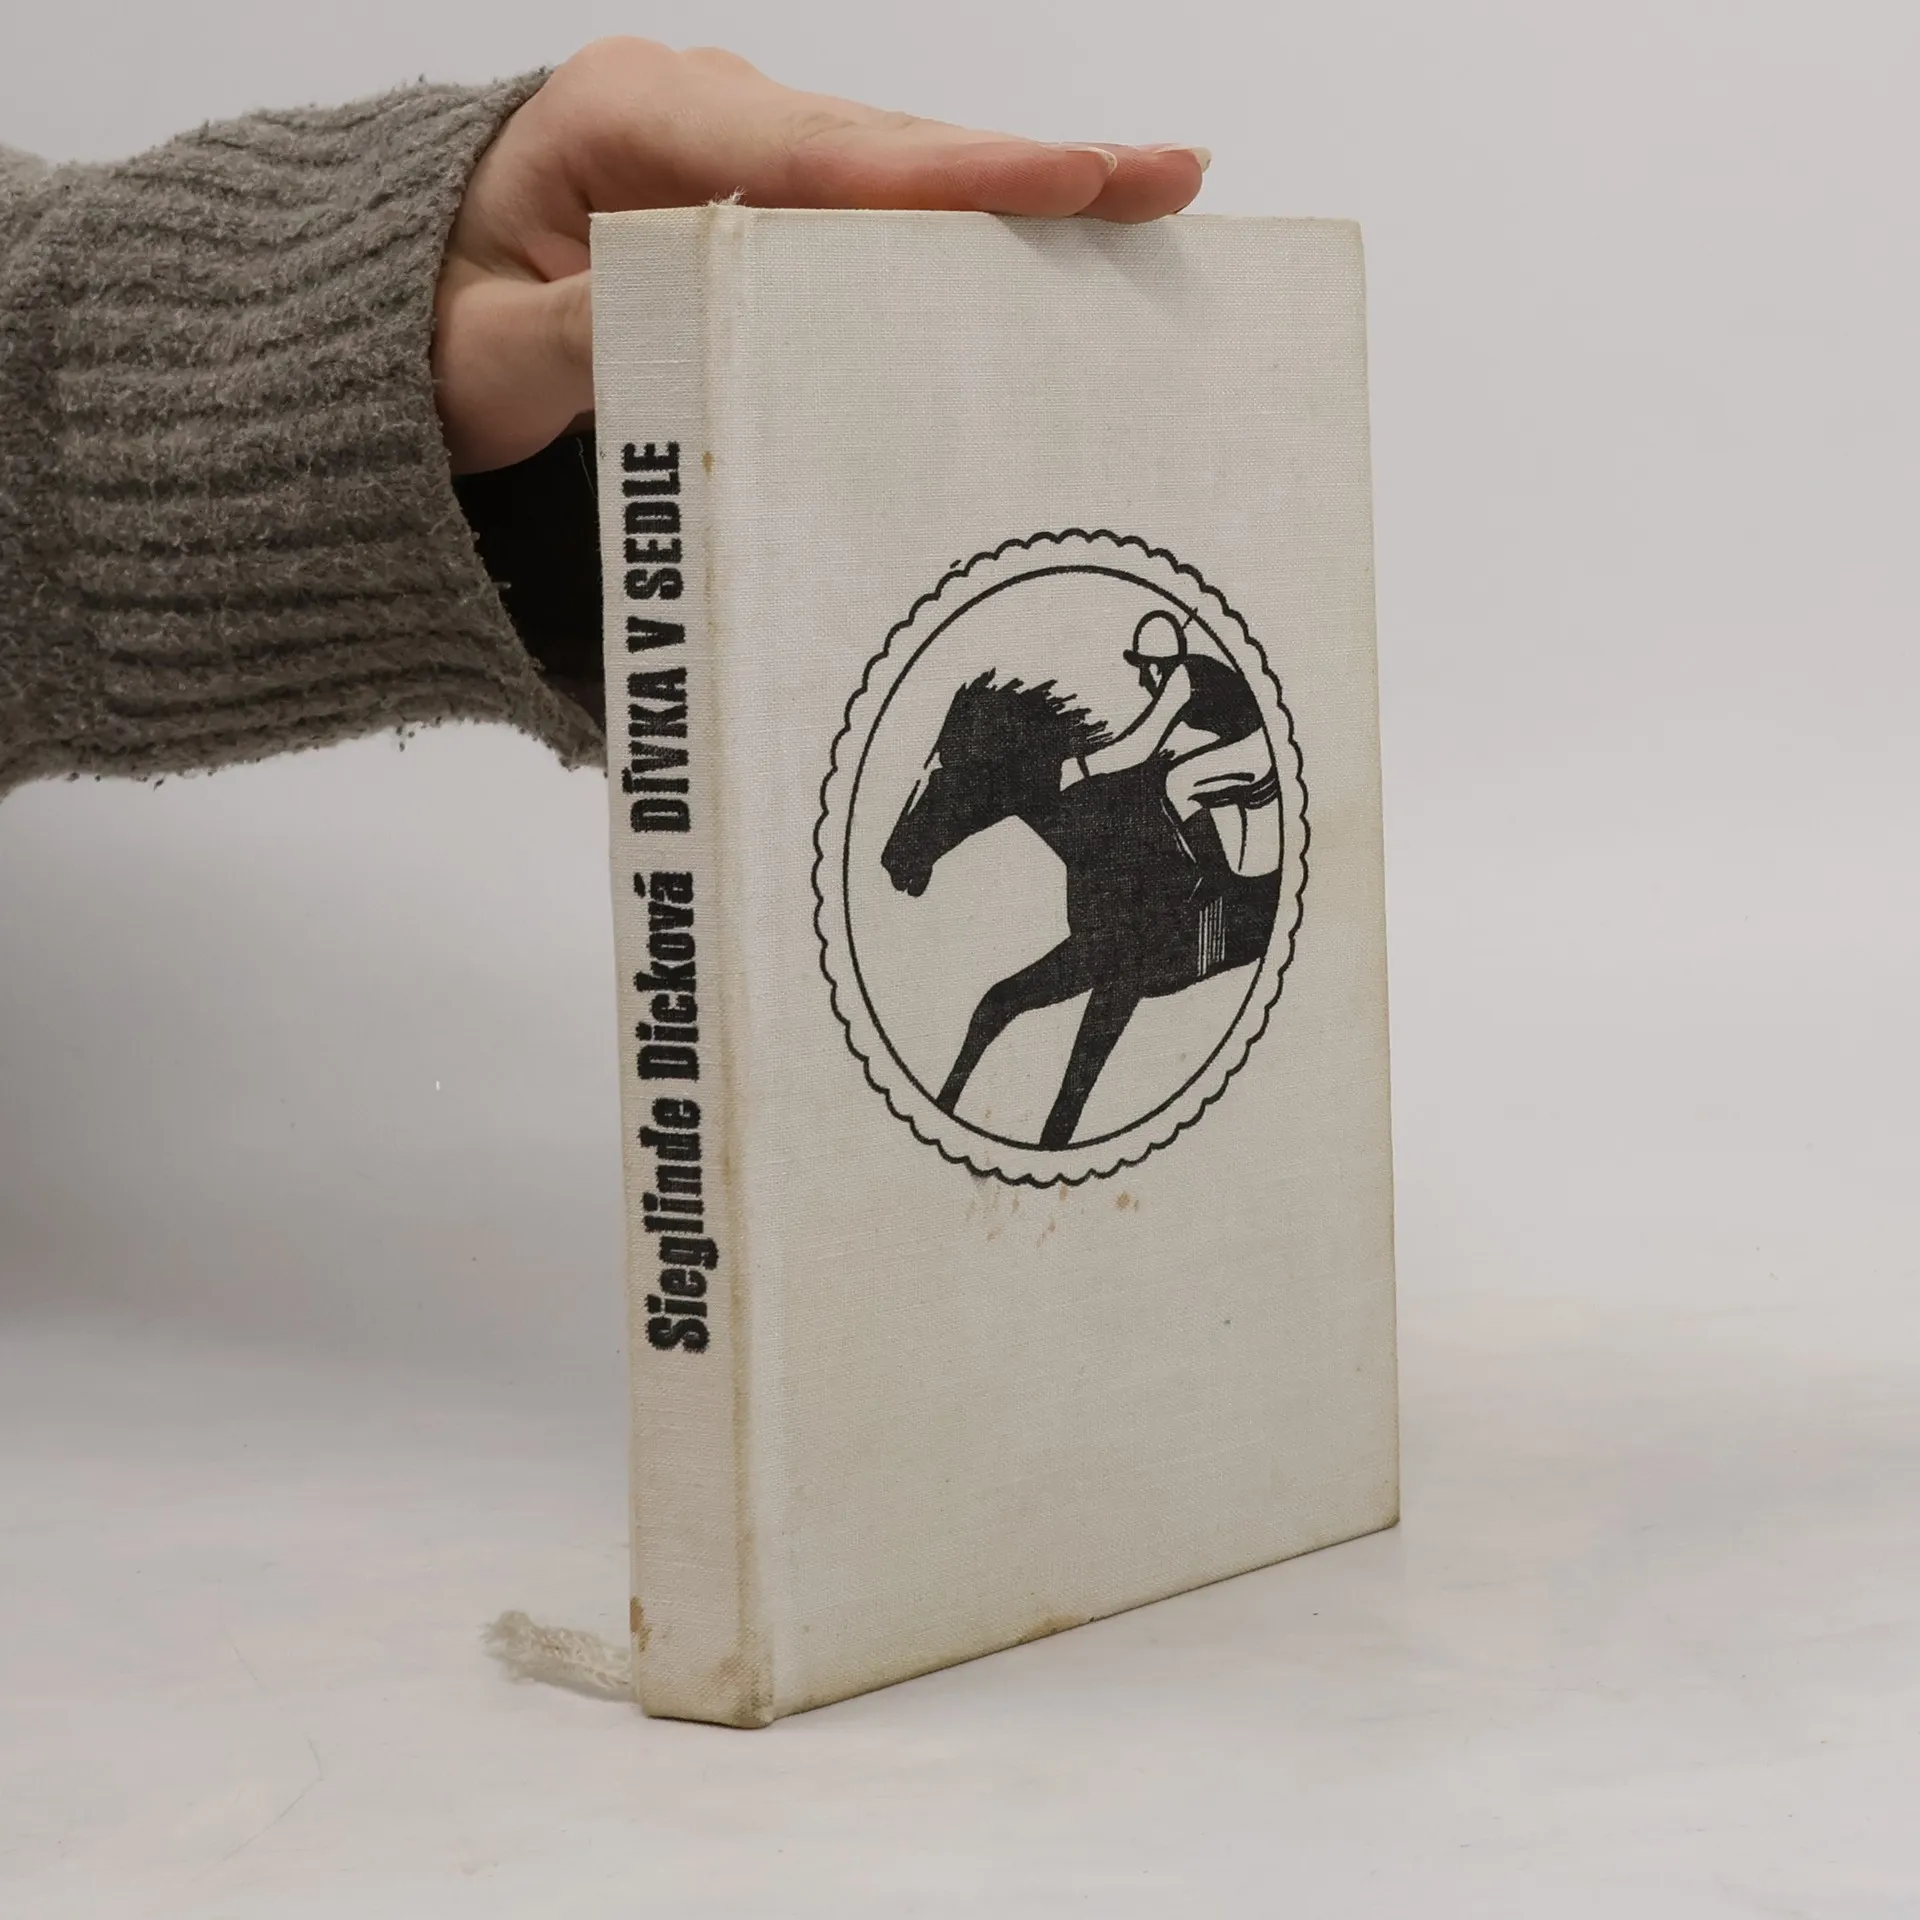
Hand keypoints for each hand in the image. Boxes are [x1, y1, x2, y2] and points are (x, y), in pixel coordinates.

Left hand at [433, 39, 1208, 472]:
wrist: (397, 323)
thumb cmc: (427, 337)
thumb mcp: (483, 357)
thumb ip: (585, 337)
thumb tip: (694, 314)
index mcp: (622, 122)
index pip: (811, 156)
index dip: (948, 174)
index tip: (1066, 179)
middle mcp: (693, 111)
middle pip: (881, 145)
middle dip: (1024, 165)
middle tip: (1162, 178)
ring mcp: (730, 147)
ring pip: (889, 167)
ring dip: (1012, 188)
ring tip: (1141, 197)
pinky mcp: (751, 194)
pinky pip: (867, 204)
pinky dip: (955, 220)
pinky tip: (1045, 229)